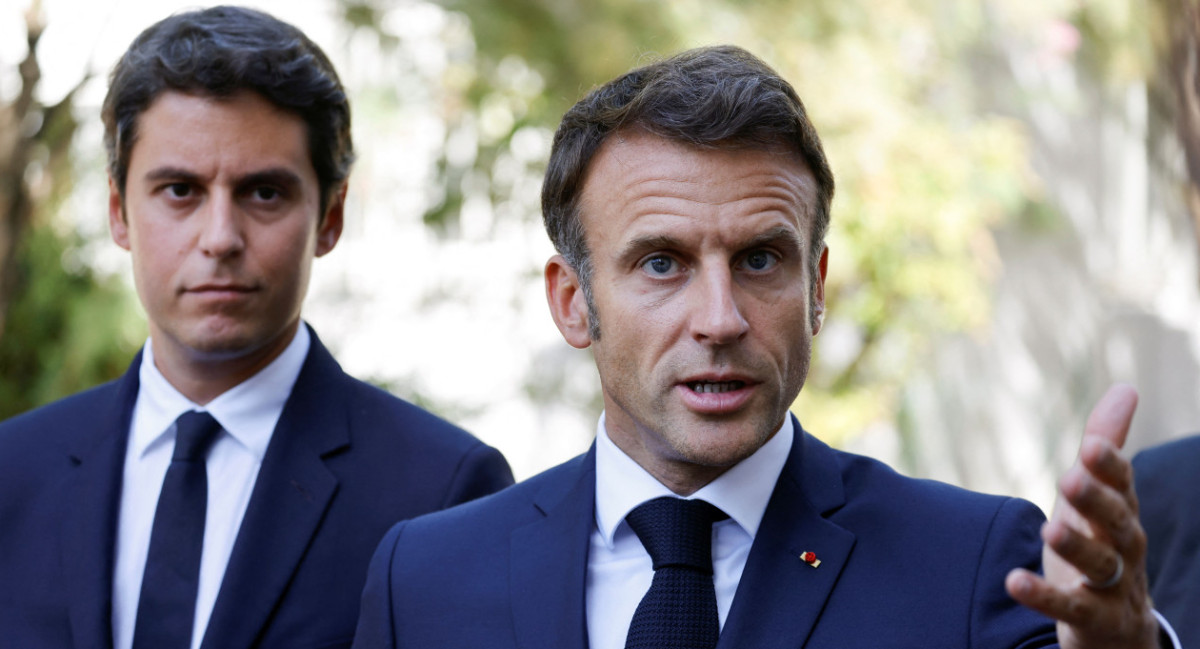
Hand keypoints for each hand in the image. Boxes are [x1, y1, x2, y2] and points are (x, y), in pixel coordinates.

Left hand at [1005, 384, 1157, 648]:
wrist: (1118, 626)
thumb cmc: (1102, 544)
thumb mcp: (1098, 496)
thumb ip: (1107, 446)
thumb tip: (1127, 388)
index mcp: (1122, 512)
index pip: (1121, 485)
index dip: (1108, 466)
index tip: (1089, 444)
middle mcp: (1125, 547)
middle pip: (1117, 522)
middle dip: (1096, 501)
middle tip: (1070, 480)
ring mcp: (1113, 585)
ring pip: (1101, 564)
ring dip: (1076, 547)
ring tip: (1049, 530)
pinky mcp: (1093, 619)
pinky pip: (1070, 607)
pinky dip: (1043, 596)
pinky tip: (1014, 581)